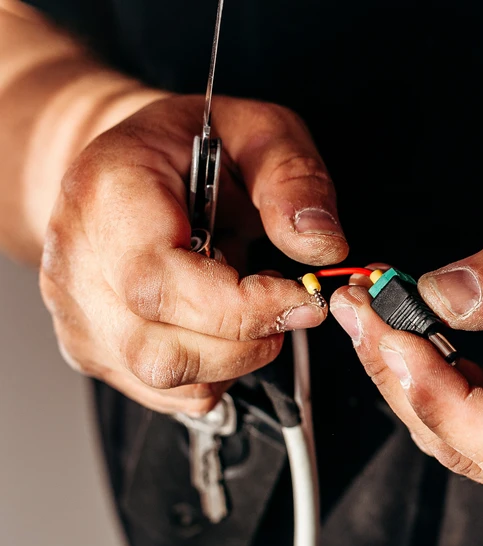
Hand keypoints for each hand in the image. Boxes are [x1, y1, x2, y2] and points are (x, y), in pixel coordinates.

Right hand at [40, 95, 346, 414]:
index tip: (301, 298)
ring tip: (250, 305)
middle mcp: (77, 260)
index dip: (243, 308)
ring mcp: (78, 312)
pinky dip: (213, 373)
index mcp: (108, 195)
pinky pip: (161, 392)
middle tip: (285, 300)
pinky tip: (222, 327)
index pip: (159, 283)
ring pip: (163, 379)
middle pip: (161, 349)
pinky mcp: (92, 347)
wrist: (127, 163)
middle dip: (249, 340)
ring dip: (234, 359)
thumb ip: (295, 178)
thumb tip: (320, 243)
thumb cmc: (187, 145)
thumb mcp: (260, 130)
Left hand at [330, 206, 482, 516]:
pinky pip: (467, 411)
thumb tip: (437, 295)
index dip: (446, 401)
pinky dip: (429, 368)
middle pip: (474, 448)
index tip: (394, 338)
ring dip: (407, 372)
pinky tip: (402, 325)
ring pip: (458, 433)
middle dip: (408, 378)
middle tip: (362, 310)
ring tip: (370, 309)